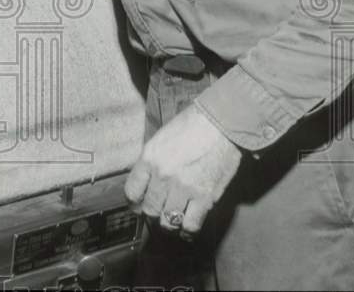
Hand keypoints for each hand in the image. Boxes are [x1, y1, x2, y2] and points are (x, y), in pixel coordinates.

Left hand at [124, 105, 241, 239]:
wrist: (221, 123)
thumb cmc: (192, 125)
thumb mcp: (161, 138)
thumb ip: (152, 161)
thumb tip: (147, 181)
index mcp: (149, 158)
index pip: (132, 191)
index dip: (134, 202)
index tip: (139, 204)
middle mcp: (162, 176)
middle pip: (148, 209)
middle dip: (151, 213)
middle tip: (158, 212)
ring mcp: (183, 188)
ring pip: (167, 221)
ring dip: (168, 223)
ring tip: (172, 220)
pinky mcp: (204, 197)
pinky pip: (190, 225)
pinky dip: (187, 230)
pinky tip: (186, 228)